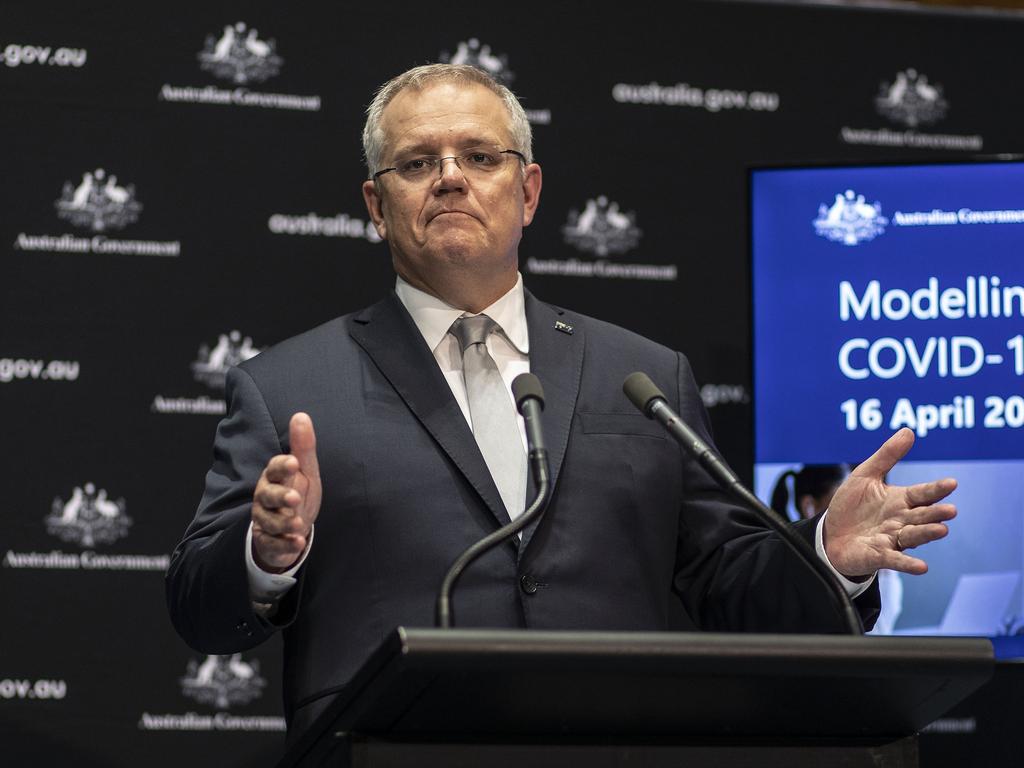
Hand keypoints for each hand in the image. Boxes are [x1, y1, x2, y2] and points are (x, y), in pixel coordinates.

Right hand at [251, 413, 321, 571]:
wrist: (290, 528)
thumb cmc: (296, 492)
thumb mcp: (304, 471)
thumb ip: (303, 446)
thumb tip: (301, 415)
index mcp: (275, 477)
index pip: (275, 468)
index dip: (282, 466)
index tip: (293, 462)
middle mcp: (265, 498)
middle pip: (267, 496)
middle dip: (280, 497)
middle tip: (295, 498)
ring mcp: (265, 520)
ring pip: (269, 521)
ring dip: (284, 523)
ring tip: (299, 524)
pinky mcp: (268, 540)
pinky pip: (274, 544)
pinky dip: (286, 545)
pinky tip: (298, 544)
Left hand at [823, 428, 956, 577]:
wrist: (829, 534)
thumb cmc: (851, 506)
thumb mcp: (864, 476)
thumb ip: (887, 456)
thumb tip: (908, 430)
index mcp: (900, 500)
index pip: (921, 494)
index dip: (935, 489)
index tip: (951, 483)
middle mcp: (901, 520)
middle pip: (922, 516)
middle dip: (936, 513)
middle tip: (950, 510)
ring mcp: (892, 539)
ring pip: (914, 536)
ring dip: (927, 534)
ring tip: (942, 530)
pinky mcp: (880, 556)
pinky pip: (896, 560)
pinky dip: (908, 564)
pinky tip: (922, 567)